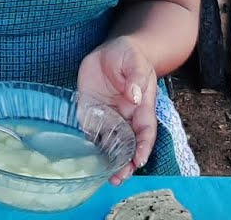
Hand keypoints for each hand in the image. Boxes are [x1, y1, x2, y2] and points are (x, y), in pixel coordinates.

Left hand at [76, 36, 156, 184]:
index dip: (143, 147)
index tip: (139, 161)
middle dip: (126, 163)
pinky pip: (90, 131)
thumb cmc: (130, 56)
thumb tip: (133, 96)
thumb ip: (136, 78)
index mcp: (141, 107)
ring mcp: (108, 115)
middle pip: (128, 144)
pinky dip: (89, 145)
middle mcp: (125, 116)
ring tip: (107, 178)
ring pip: (110, 143)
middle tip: (120, 178)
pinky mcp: (90, 111)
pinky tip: (86, 160)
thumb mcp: (135, 62)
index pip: (145, 131)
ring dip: (109, 160)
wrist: (112, 51)